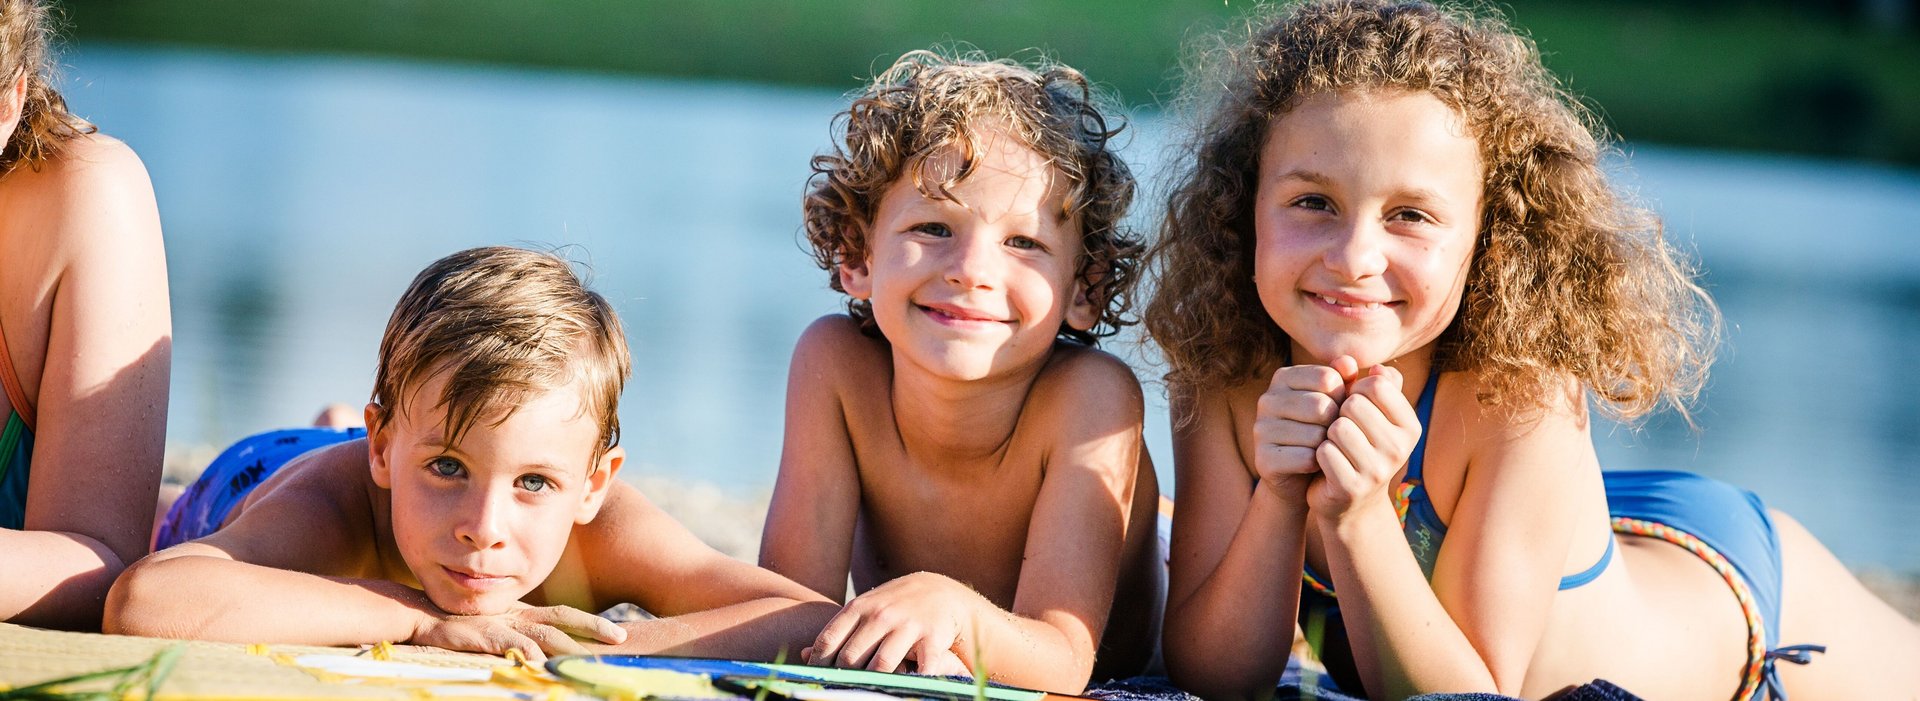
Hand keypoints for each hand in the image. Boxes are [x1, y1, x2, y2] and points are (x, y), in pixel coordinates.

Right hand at [409, 603, 626, 660]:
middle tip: (621, 637)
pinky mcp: (483, 634)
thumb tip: (540, 653)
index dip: (591, 622)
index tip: (617, 632)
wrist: (420, 614)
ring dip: (568, 646)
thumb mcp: (493, 628)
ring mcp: (501, 623)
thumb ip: (517, 636)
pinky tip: (540, 663)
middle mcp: (517, 614)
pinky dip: (526, 653)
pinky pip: (510, 645)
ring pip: (543, 634)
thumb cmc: (457, 624)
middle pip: (563, 619)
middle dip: (594, 627)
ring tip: (589, 657)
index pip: (564, 614)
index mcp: (522, 612)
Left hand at [804, 572, 980, 673]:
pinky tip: (904, 689)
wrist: (940, 591)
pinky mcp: (932, 638)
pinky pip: (920, 668)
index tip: (817, 680)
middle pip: (851, 658)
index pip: (828, 641)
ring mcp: (907, 625)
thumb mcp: (863, 609)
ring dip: (873, 684)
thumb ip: (836, 631)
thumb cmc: (893, 605)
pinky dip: (912, 682)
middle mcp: (881, 615)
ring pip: (881, 665)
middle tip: (842, 690)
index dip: (818, 665)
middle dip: (843, 679)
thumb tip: (801, 654)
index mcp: (859, 607)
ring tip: (867, 692)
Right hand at [1252, 360, 1352, 495]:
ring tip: (1324, 448)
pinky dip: (1318, 464)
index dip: (1344, 397)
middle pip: (1321, 406)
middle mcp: (1267, 400)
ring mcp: (1261, 429)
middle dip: (1336, 423)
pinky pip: (1305, 458)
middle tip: (1334, 434)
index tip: (1339, 410)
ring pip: (1315, 434)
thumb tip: (1348, 363)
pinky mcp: (1263, 459)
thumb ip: (1345, 379)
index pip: (1328, 378)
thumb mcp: (1337, 401)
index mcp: (1283, 377)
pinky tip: (1315, 464)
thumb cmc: (1324, 430)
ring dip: (1328, 445)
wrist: (1303, 476)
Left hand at [1309, 364, 1422, 521]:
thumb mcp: (1373, 414)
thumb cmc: (1359, 446)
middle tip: (1341, 430)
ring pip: (1338, 427)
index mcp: (1410, 426)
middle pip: (1354, 404)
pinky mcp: (1352, 487)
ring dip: (1327, 433)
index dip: (1355, 389)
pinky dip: (1318, 453)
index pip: (1377, 385)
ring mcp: (1378, 471)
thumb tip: (1367, 364)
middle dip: (1339, 412)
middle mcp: (1400, 448)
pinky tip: (1325, 463)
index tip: (1352, 405)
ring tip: (1334, 446)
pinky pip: (1324, 451)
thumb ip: (1373, 384)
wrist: (1350, 502)